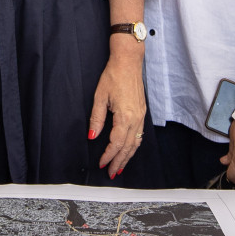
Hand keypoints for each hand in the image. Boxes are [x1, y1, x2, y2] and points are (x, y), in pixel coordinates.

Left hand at [89, 38, 146, 176]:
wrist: (129, 61)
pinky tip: (128, 150)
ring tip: (120, 167)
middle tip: (112, 173)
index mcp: (125, 116)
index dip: (109, 155)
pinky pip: (139, 134)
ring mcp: (141, 115)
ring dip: (128, 156)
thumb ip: (96, 119)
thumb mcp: (100, 97)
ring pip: (136, 142)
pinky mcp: (142, 112)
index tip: (101, 163)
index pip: (117, 142)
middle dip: (119, 161)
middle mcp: (136, 118)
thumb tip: (92, 137)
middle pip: (128, 146)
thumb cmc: (114, 75)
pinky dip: (134, 146)